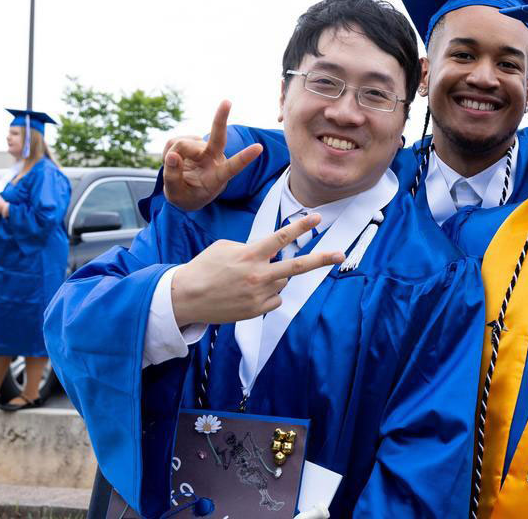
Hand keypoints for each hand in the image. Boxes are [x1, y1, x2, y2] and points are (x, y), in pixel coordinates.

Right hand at [162, 100, 262, 211]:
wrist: (184, 191)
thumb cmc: (185, 196)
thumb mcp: (176, 195)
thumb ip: (173, 177)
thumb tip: (173, 155)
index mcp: (217, 177)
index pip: (232, 167)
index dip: (245, 158)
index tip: (259, 148)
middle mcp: (214, 160)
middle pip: (218, 137)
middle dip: (221, 118)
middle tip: (227, 101)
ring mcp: (203, 149)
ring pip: (182, 145)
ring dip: (172, 155)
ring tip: (175, 169)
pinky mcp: (191, 141)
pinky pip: (173, 143)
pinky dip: (168, 152)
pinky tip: (174, 161)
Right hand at [170, 214, 344, 326]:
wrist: (186, 297)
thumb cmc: (204, 267)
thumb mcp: (225, 247)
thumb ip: (251, 248)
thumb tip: (270, 254)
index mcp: (249, 255)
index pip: (280, 238)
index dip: (300, 227)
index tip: (316, 218)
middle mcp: (258, 275)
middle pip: (296, 266)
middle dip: (321, 259)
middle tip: (340, 254)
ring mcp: (259, 295)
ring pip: (282, 281)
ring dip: (274, 277)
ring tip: (248, 279)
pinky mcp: (257, 310)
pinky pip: (275, 298)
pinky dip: (268, 294)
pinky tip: (247, 293)